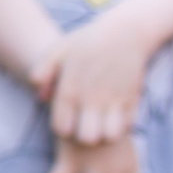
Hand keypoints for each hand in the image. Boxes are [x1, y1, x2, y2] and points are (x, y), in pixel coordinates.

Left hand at [36, 10, 153, 145]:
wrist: (124, 33)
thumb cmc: (85, 43)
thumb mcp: (57, 50)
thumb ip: (42, 72)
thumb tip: (40, 97)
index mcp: (71, 87)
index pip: (62, 127)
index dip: (62, 128)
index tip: (65, 120)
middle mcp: (93, 97)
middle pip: (87, 138)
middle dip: (82, 137)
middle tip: (82, 125)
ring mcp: (115, 100)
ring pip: (109, 137)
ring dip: (103, 135)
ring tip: (98, 124)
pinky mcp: (132, 100)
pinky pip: (126, 127)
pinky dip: (119, 127)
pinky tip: (111, 117)